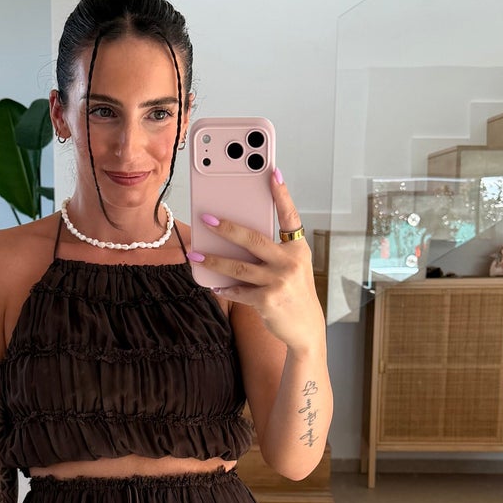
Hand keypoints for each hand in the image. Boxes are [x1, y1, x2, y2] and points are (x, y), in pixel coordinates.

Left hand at [187, 167, 320, 352]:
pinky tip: (213, 284)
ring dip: (214, 260)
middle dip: (227, 227)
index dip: (282, 194)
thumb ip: (272, 252)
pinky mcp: (267, 301)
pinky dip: (224, 288)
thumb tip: (237, 238)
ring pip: (238, 266)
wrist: (306, 328)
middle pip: (253, 239)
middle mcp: (290, 263)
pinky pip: (238, 290)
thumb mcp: (292, 267)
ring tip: (196, 254)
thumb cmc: (295, 292)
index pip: (291, 217)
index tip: (273, 173)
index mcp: (298, 249)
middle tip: (207, 218)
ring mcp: (279, 282)